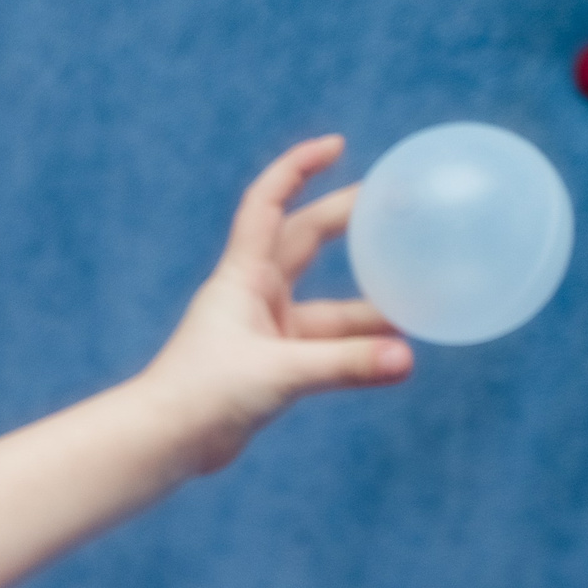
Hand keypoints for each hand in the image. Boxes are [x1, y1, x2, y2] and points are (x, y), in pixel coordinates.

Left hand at [141, 134, 413, 475]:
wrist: (164, 442)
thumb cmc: (202, 396)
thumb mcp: (278, 373)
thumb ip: (344, 365)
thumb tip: (406, 359)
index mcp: (242, 276)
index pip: (268, 203)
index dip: (298, 168)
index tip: (337, 145)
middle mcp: (254, 294)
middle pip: (308, 240)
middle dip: (351, 219)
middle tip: (402, 206)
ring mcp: (265, 330)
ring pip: (328, 304)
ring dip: (369, 302)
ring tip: (422, 296)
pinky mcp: (273, 365)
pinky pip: (326, 345)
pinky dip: (358, 347)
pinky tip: (396, 352)